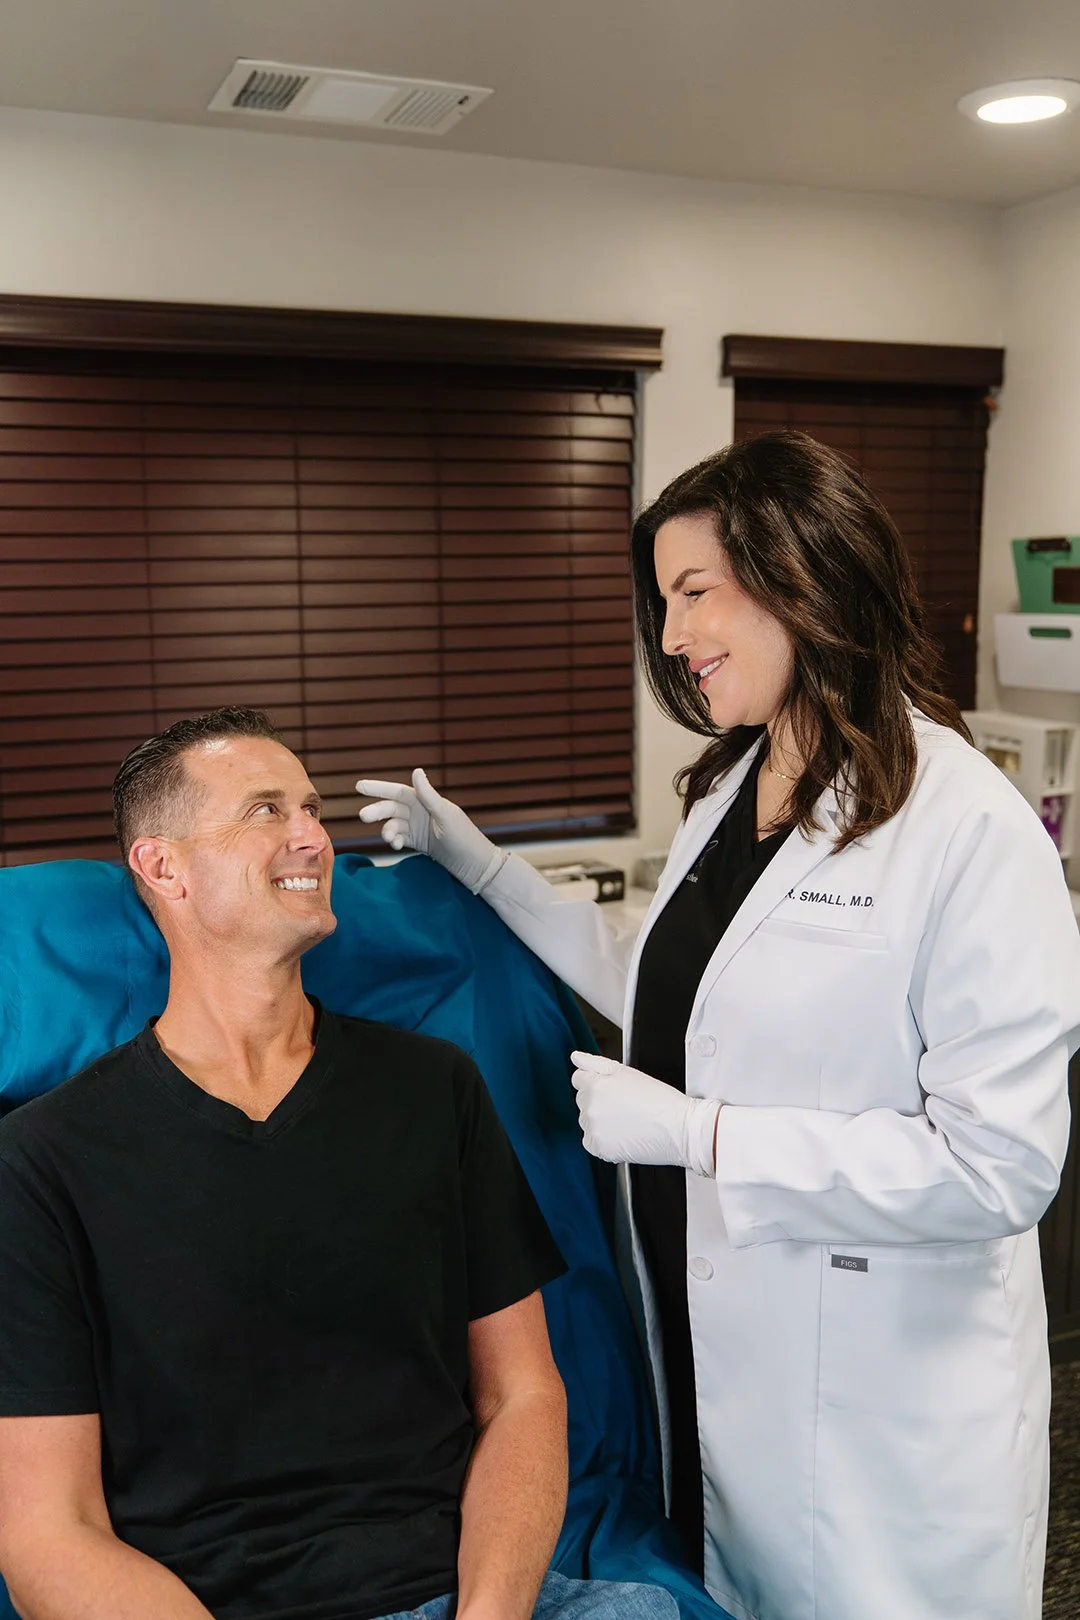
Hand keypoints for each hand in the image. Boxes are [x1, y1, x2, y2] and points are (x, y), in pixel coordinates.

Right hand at [356, 768, 507, 894]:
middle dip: (377, 811)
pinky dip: (395, 841)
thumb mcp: (444, 814)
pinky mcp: (417, 842)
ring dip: (387, 830)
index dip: (378, 788)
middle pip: (391, 808)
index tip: (359, 786)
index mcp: (425, 800)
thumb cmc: (463, 836)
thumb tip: (416, 770)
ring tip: (389, 838)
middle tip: (363, 816)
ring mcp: (417, 827)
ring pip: (393, 825)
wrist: (473, 864)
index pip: (397, 791)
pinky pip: (399, 838)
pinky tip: (397, 845)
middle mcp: (419, 811)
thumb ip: (428, 795)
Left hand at [570, 1051, 719, 1176]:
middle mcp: (590, 1107)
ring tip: (627, 1121)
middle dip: (599, 1101)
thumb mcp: (628, 1072)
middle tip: (625, 1105)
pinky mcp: (600, 1148)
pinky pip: (591, 1142)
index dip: (596, 1082)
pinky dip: (603, 1140)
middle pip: (583, 1100)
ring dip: (600, 1120)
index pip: (579, 1079)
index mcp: (595, 1084)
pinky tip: (623, 1135)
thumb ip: (595, 1064)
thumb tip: (576, 1057)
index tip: (611, 1090)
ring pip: (587, 1121)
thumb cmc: (660, 1100)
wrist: (679, 1130)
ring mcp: (594, 1129)